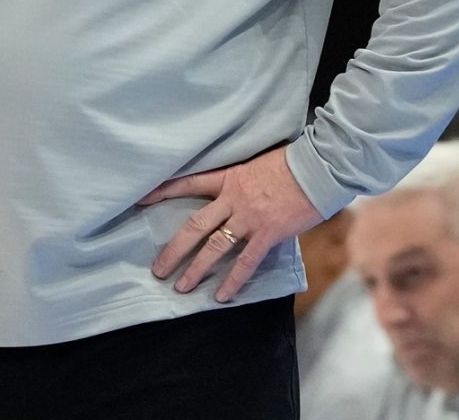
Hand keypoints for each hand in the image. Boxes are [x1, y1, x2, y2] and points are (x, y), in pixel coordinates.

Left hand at [140, 144, 322, 302]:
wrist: (318, 167)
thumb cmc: (291, 163)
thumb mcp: (256, 164)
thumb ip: (240, 182)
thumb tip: (232, 197)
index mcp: (228, 178)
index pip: (188, 183)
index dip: (163, 191)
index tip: (141, 199)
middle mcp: (233, 199)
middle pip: (195, 225)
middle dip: (174, 249)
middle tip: (158, 269)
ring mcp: (250, 218)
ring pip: (215, 247)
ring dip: (197, 269)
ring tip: (181, 287)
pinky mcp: (268, 233)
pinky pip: (246, 262)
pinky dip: (233, 281)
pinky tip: (221, 296)